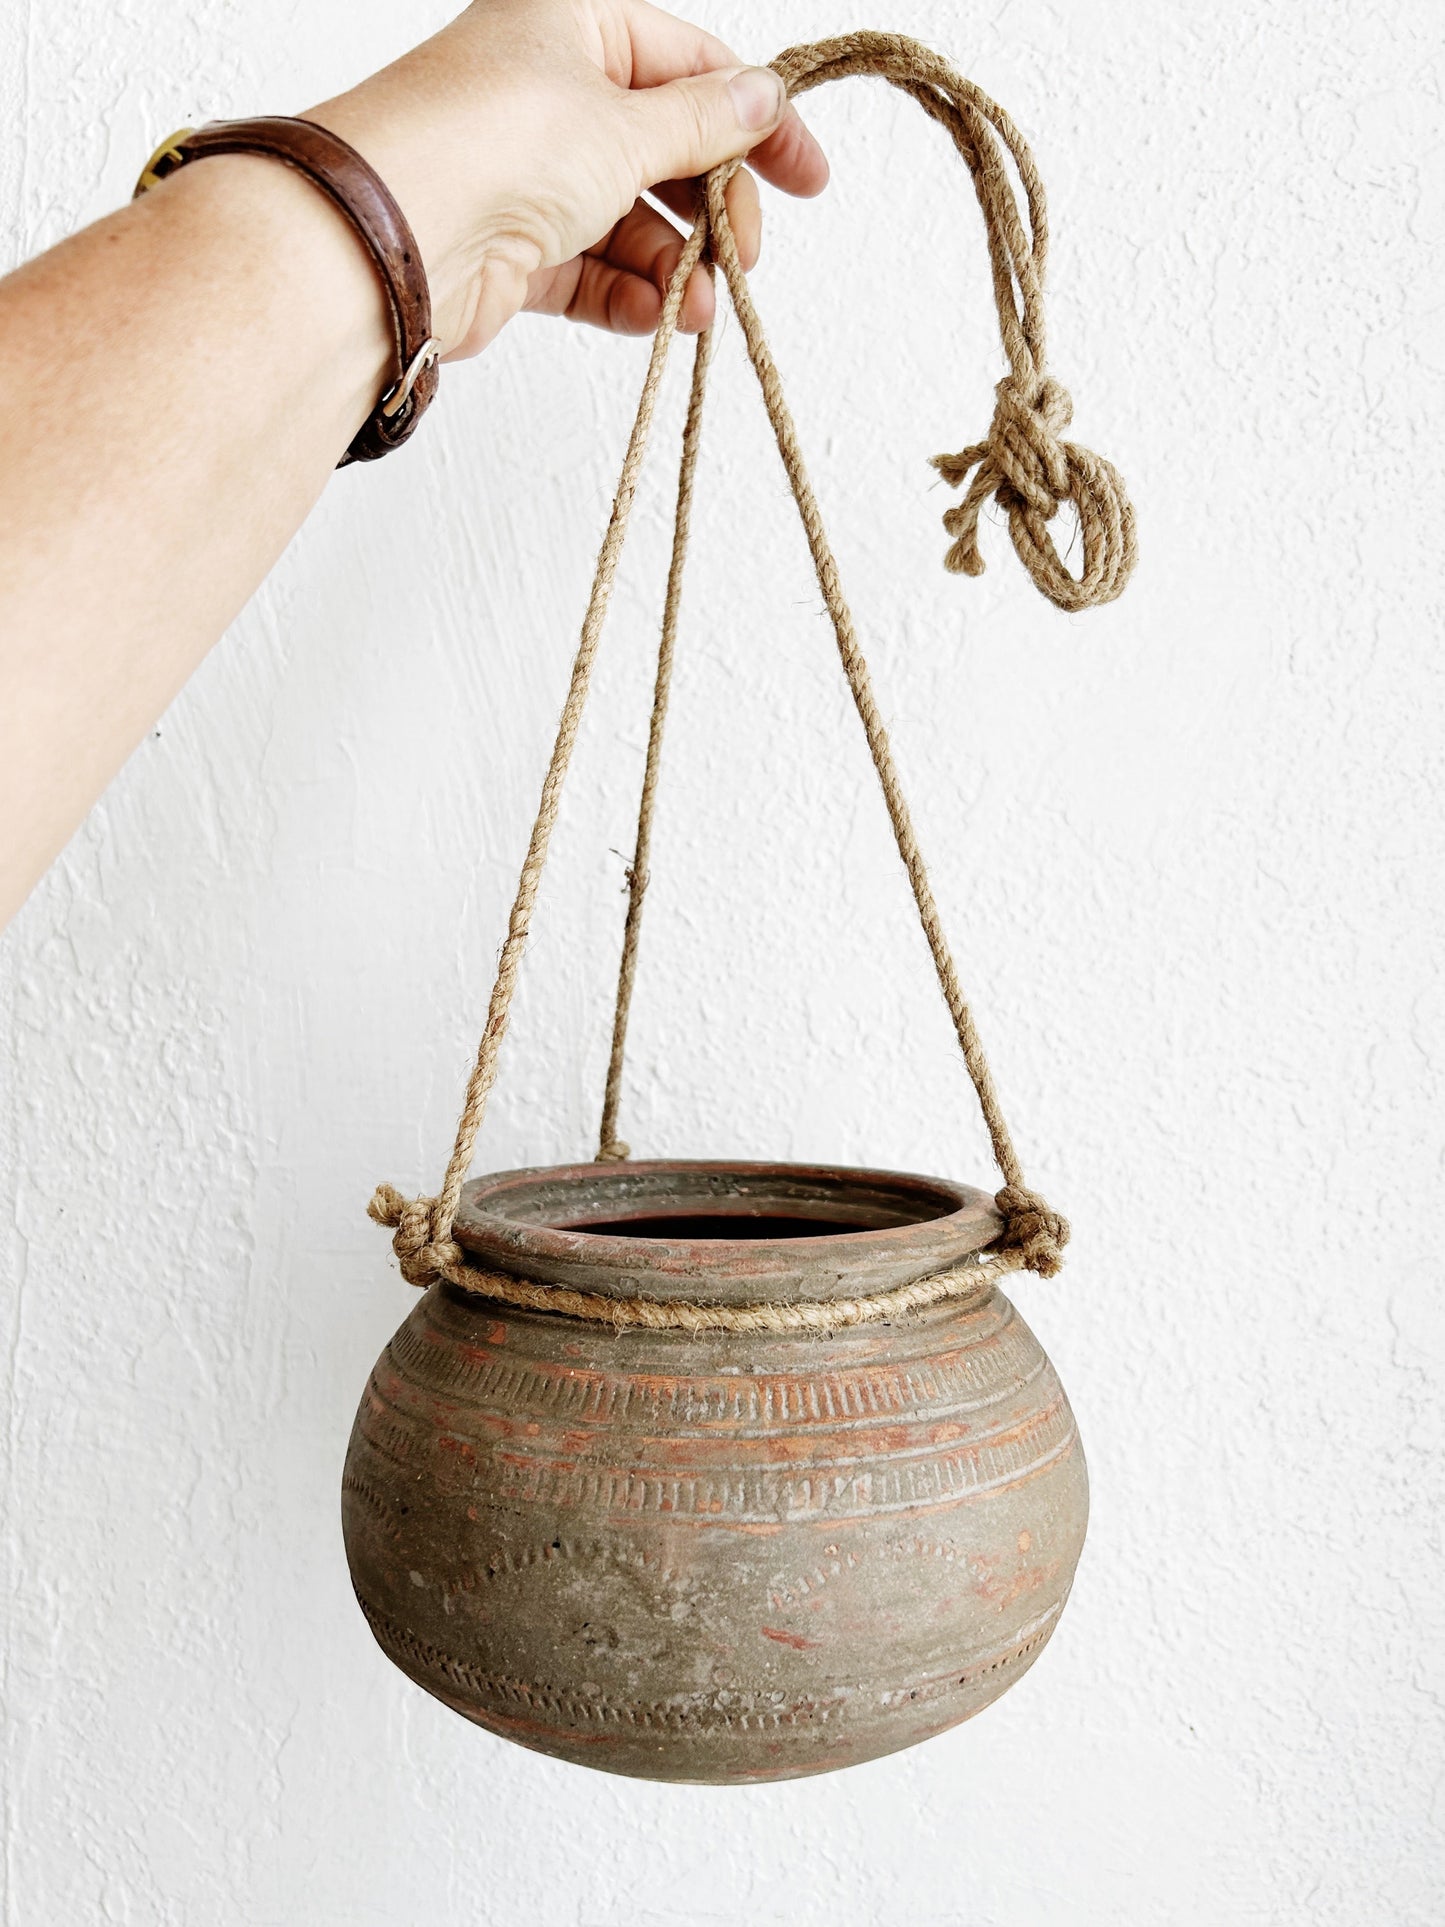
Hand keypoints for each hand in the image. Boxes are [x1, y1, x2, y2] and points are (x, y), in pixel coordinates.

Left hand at [310, 0, 828, 358]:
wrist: (389, 239)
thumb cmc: (491, 146)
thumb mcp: (625, 123)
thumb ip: (702, 122)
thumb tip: (760, 96)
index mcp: (571, 24)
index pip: (688, 64)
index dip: (754, 120)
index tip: (805, 177)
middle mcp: (546, 94)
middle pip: (663, 149)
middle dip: (712, 209)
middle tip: (747, 255)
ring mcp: (527, 175)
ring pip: (630, 221)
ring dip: (676, 266)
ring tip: (701, 309)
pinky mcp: (513, 250)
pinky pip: (593, 272)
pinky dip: (631, 296)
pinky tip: (659, 318)